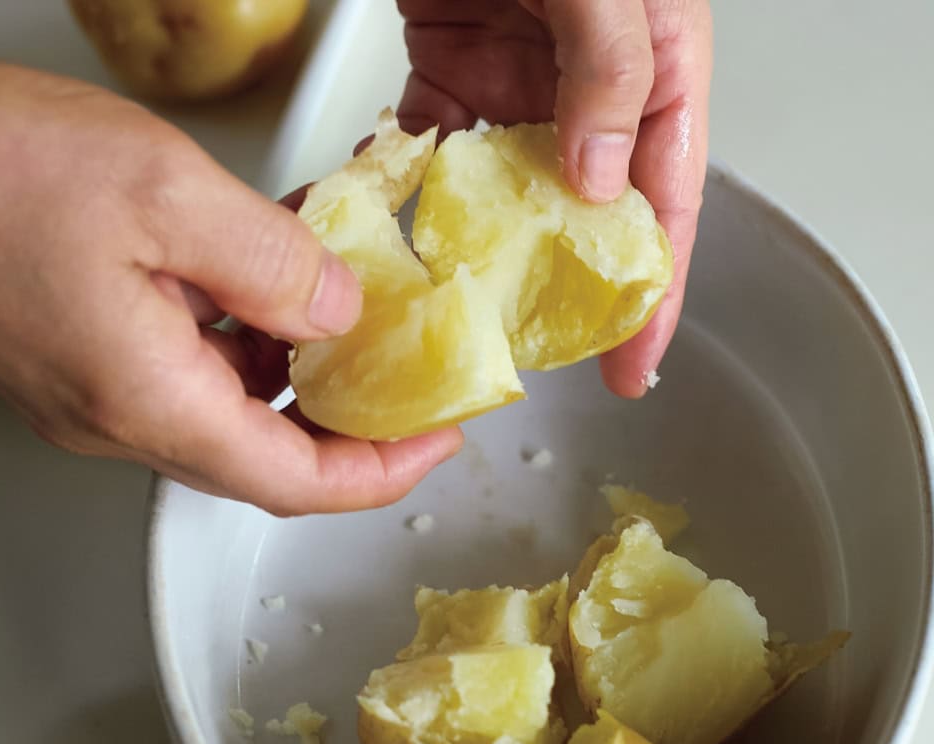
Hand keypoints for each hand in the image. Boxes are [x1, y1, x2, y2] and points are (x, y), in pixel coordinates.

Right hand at [0, 63, 460, 514]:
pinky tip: (274, 282)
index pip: (297, 482)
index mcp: (151, 400)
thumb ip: (270, 263)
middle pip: (273, 456)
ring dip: (304, 373)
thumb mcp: (162, 194)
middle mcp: (125, 417)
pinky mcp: (91, 357)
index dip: (382, 472)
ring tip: (356, 311)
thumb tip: (336, 313)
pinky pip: (197, 370)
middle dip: (355, 423)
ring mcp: (104, 393)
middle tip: (412, 381)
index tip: (436, 441)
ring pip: (237, 410)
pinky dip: (252, 339)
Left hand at [397, 0, 711, 396]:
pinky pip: (434, 152)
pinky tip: (391, 232)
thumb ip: (612, 65)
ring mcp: (515, 86)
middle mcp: (588, 89)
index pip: (665, 203)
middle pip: (588, 217)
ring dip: (483, 259)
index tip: (634, 366)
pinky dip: (412, 193)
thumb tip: (601, 181)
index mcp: (655, 68)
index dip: (651, 294)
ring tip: (460, 321)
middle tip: (541, 359)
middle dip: (567, 294)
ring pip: (508, 198)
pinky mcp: (448, 72)